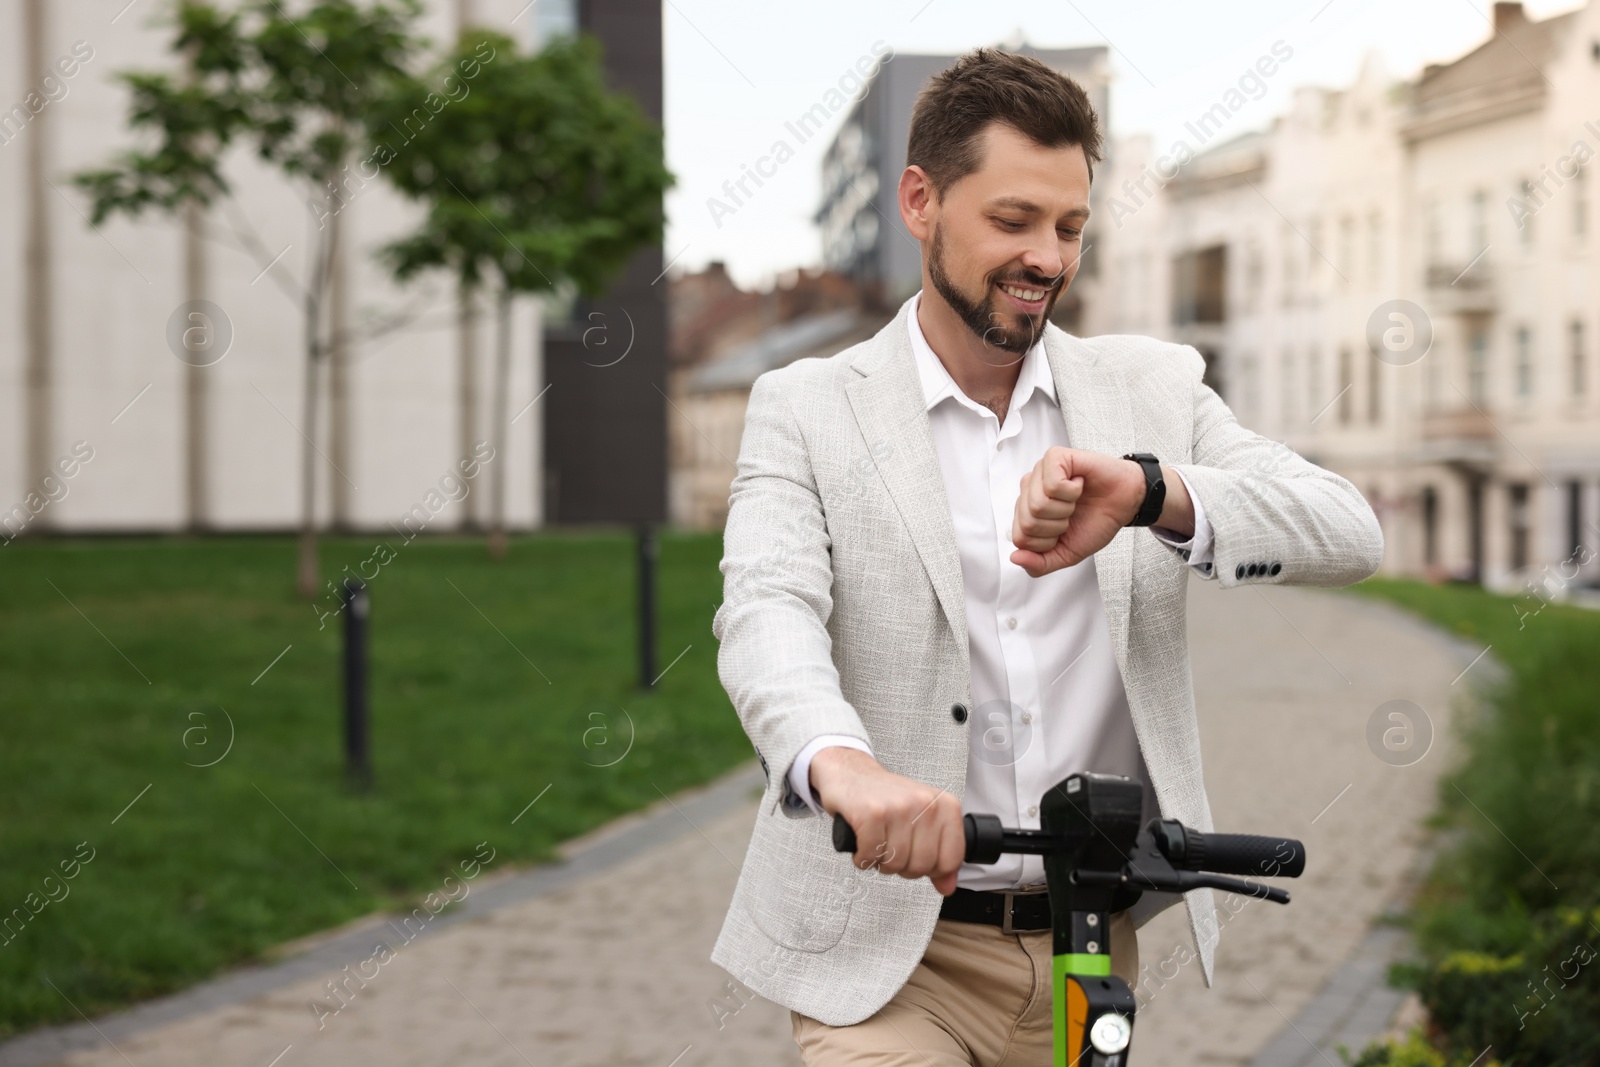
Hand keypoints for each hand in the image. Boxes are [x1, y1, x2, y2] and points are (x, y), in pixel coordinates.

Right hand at [810, 747, 964, 895]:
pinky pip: (870, 856)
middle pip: (921, 866)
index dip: (931, 869)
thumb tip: (947, 887)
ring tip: (876, 842)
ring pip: (895, 864)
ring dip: (880, 862)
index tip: (917, 857)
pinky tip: (861, 843)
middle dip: (902, 867)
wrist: (851, 772)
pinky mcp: (871, 813)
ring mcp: (898, 807)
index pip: (951, 860)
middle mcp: (925, 804)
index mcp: (945, 806)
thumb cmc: (886, 798)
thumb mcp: (922, 821)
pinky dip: (862, 858)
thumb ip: (939, 854)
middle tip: (891, 848)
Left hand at [1009, 447, 1145, 576]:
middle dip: (1057, 527)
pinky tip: (1079, 484)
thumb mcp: (1066, 553)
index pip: (1020, 538)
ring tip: (1076, 499)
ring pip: (1037, 504)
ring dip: (1065, 509)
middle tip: (1072, 514)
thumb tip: (1015, 558)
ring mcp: (1039, 472)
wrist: (1124, 502)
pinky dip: (1072, 491)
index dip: (1047, 542)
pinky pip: (1053, 485)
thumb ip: (1039, 564)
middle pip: (1027, 522)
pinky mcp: (1054, 457)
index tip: (1064, 531)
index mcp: (1026, 511)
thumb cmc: (1095, 521)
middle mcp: (1029, 489)